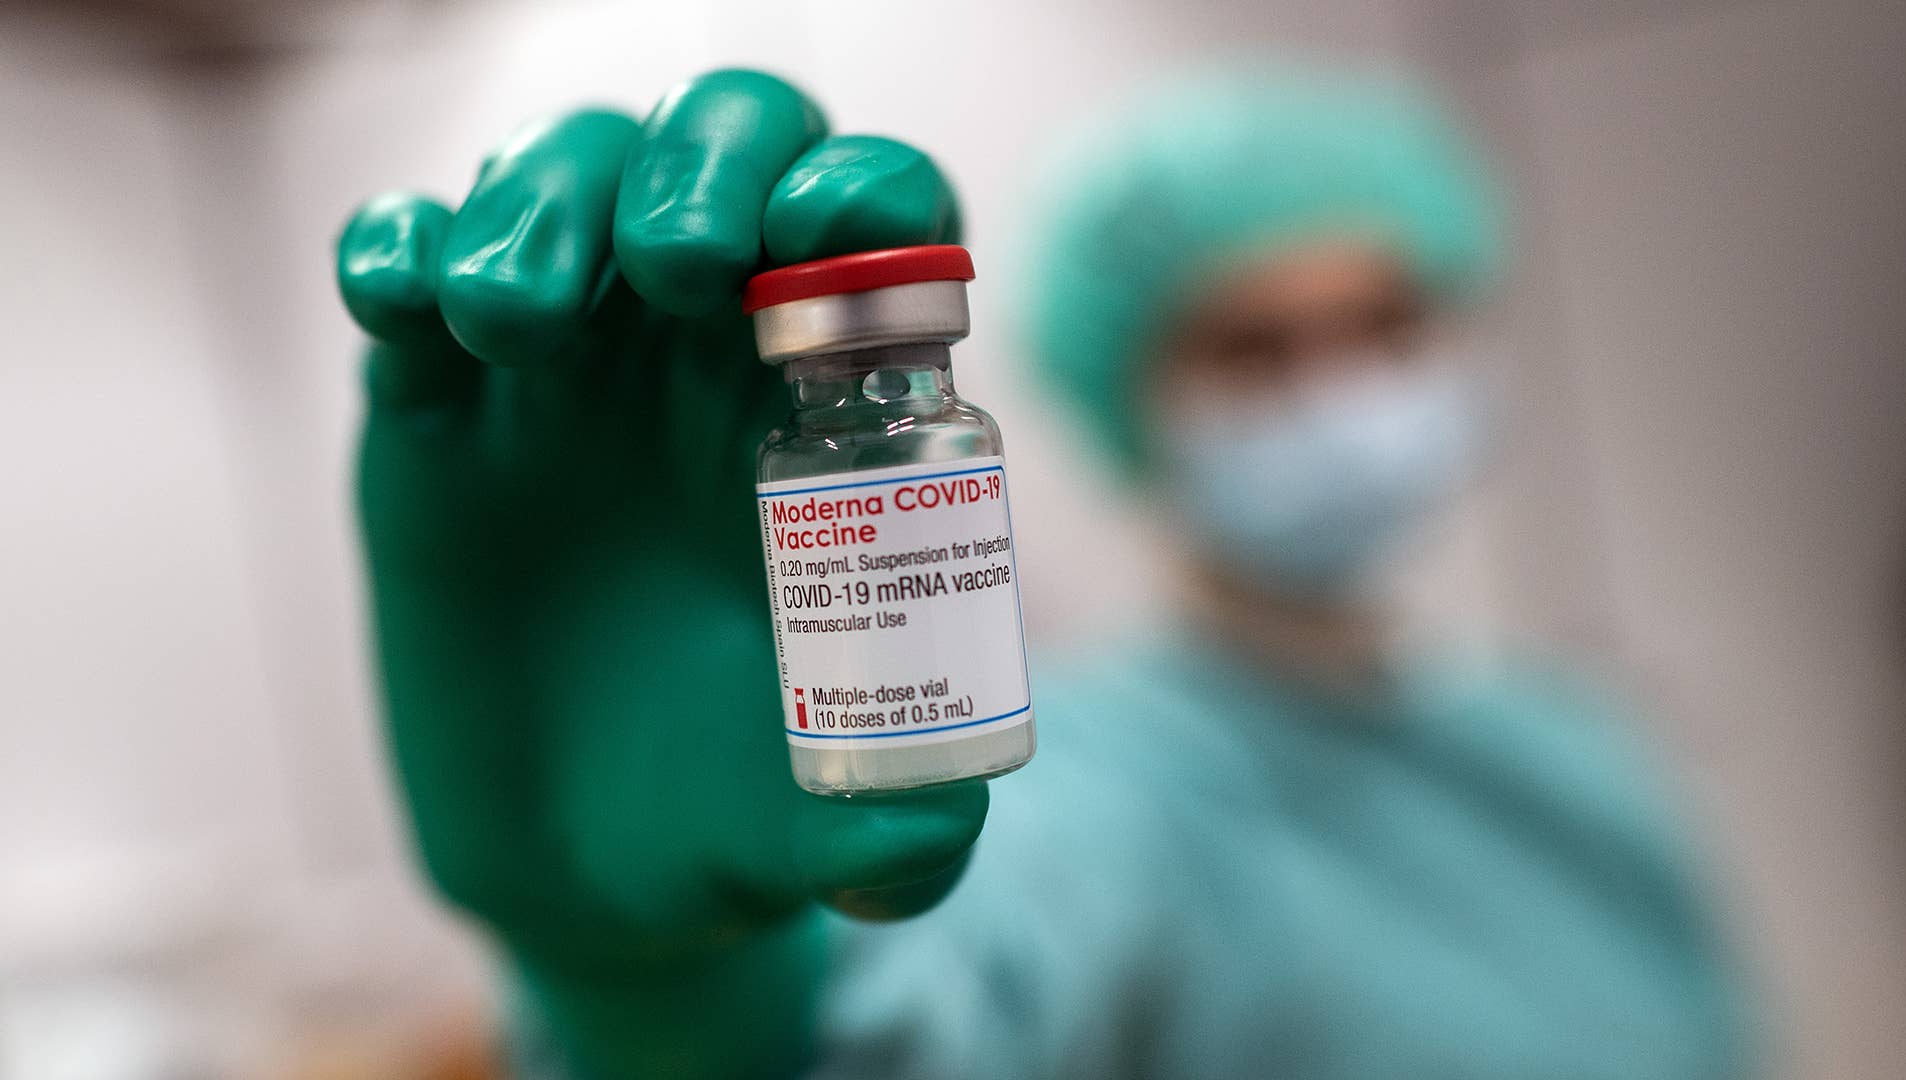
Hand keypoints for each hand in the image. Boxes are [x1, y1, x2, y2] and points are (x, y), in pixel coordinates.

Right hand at [335, 70, 981, 1072]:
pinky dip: (399, 247)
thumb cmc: (741, 817)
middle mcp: (700, 361)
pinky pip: (407, 271)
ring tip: (521, 319)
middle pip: (713, 154)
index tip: (834, 229)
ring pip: (558, 179)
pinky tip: (407, 299)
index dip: (863, 190)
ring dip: (540, 198)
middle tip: (685, 264)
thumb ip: (901, 840)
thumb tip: (936, 827)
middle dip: (703, 163)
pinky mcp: (433, 418)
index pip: (868, 229)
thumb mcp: (831, 837)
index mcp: (826, 413)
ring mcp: (561, 376)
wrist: (590, 878)